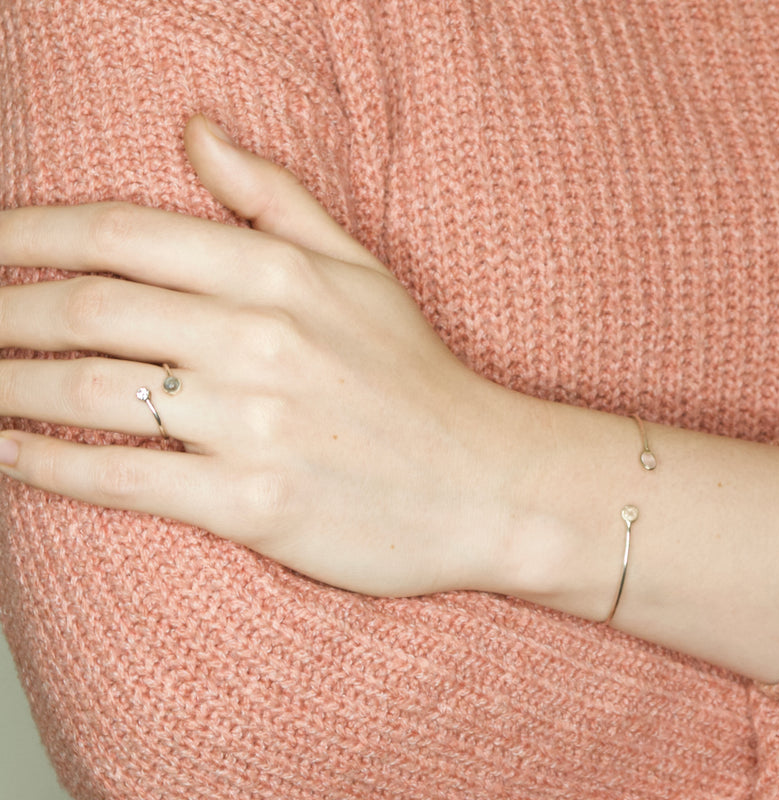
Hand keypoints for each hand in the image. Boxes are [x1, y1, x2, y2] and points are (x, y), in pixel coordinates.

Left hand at [0, 115, 532, 597]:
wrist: (487, 483)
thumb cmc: (419, 380)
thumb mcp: (361, 272)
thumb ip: (273, 198)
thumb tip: (194, 130)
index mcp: (281, 274)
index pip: (119, 233)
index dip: (25, 233)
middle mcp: (261, 340)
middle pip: (87, 308)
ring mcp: (256, 425)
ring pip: (86, 394)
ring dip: (3, 386)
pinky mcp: (254, 506)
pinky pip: (122, 480)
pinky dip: (47, 467)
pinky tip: (8, 454)